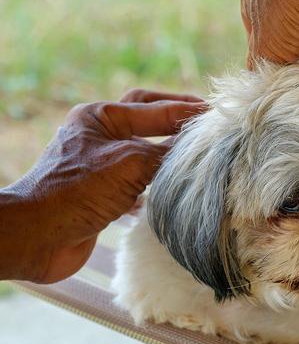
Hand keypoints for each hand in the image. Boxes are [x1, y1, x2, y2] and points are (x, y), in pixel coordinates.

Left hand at [0, 89, 206, 282]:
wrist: (37, 237)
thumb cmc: (79, 191)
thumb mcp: (130, 163)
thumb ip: (166, 152)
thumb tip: (198, 145)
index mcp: (100, 117)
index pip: (153, 107)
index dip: (186, 111)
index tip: (217, 114)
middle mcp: (99, 136)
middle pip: (146, 118)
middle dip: (175, 119)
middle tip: (204, 121)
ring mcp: (99, 164)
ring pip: (142, 150)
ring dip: (166, 151)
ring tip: (194, 152)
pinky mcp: (101, 192)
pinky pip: (136, 180)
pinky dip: (155, 181)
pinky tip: (170, 188)